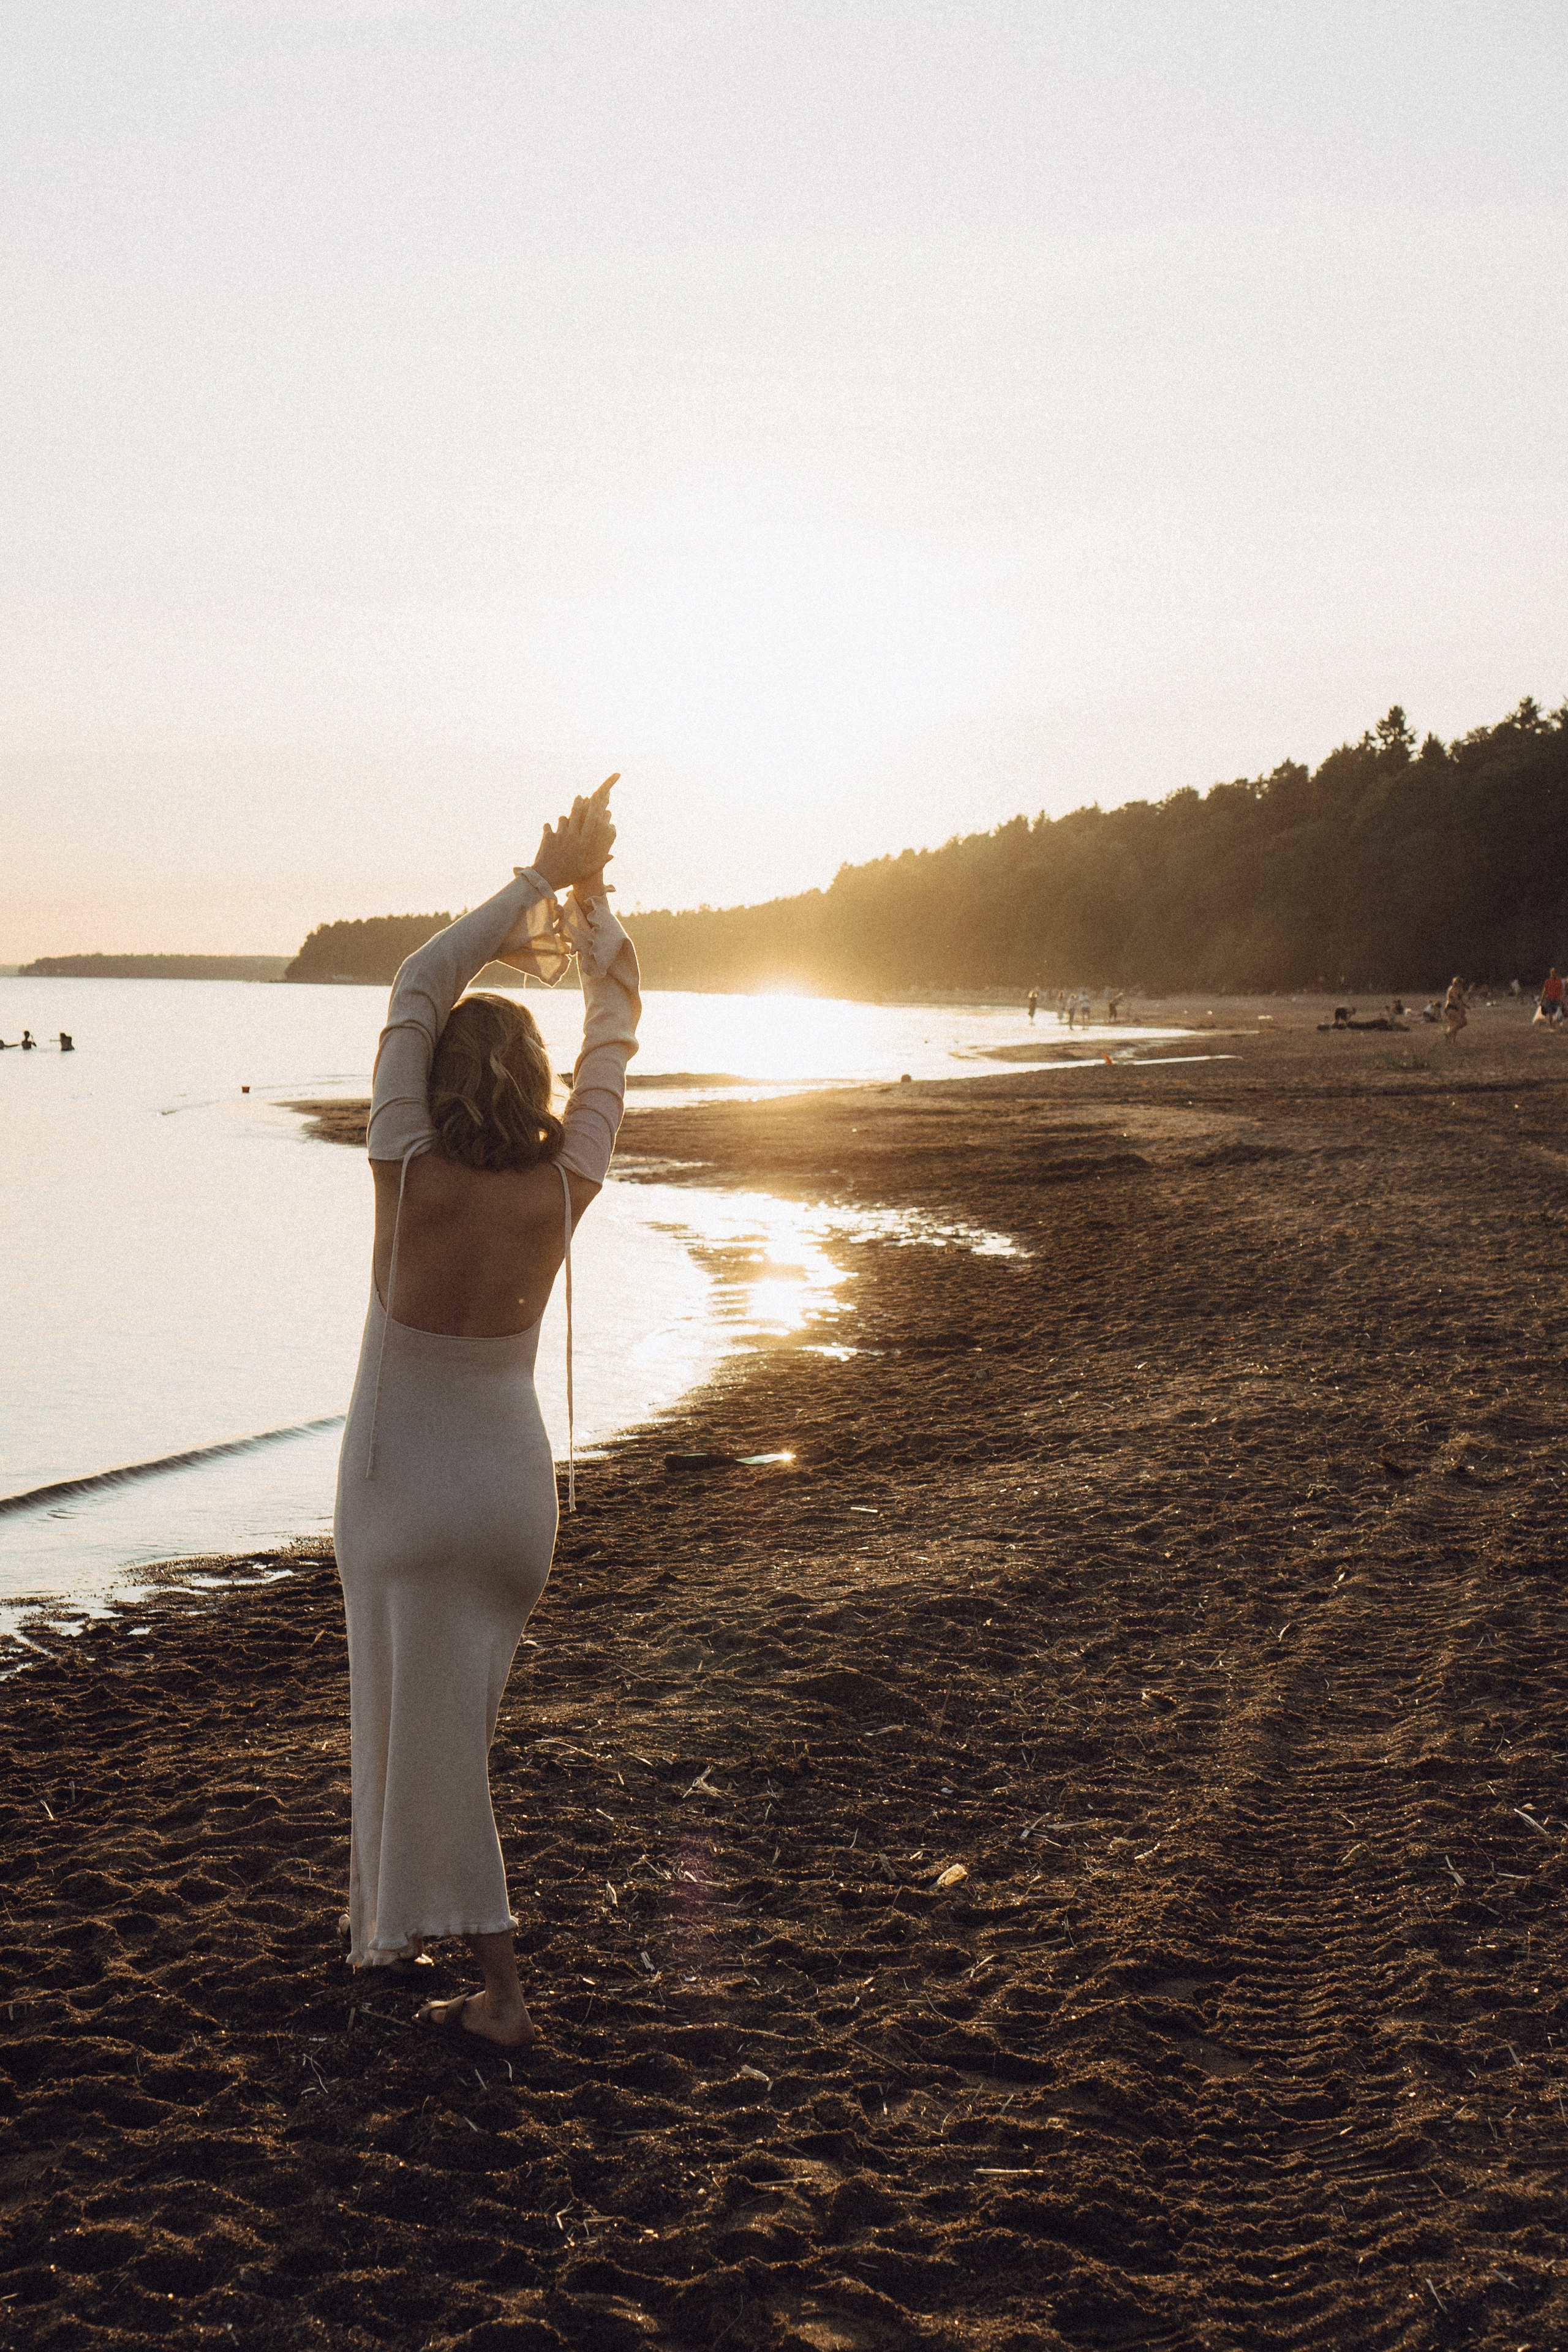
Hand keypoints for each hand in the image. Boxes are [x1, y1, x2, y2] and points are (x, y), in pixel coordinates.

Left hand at [533, 775, 616, 890]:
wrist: (545, 879)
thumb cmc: (567, 877)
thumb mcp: (586, 872)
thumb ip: (600, 863)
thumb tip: (612, 856)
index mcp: (583, 844)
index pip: (591, 822)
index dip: (593, 809)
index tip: (595, 800)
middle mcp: (572, 836)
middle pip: (576, 814)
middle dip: (578, 804)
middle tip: (579, 797)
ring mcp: (559, 835)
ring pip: (562, 818)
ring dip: (563, 819)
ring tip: (563, 821)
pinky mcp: (548, 836)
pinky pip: (548, 826)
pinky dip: (549, 828)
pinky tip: (548, 830)